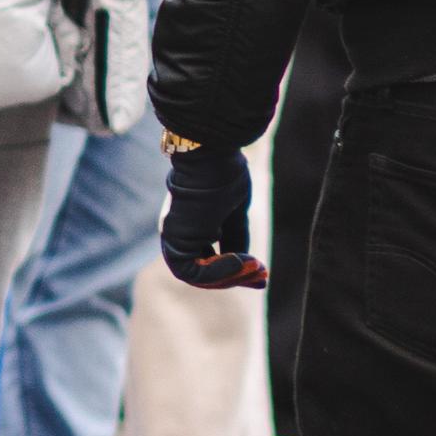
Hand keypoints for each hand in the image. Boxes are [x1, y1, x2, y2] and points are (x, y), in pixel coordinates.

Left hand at [160, 138, 264, 289]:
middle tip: (262, 276)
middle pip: (202, 270)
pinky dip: (216, 273)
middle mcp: (180, 233)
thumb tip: (248, 264)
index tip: (262, 273)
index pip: (208, 258)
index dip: (233, 271)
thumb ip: (236, 237)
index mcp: (192, 224)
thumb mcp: (235, 212)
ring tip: (254, 268)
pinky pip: (190, 271)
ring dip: (227, 278)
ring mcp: (175, 236)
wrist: (211, 157)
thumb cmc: (224, 176)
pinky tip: (240, 263)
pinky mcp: (173, 239)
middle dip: (234, 278)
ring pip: (196, 274)